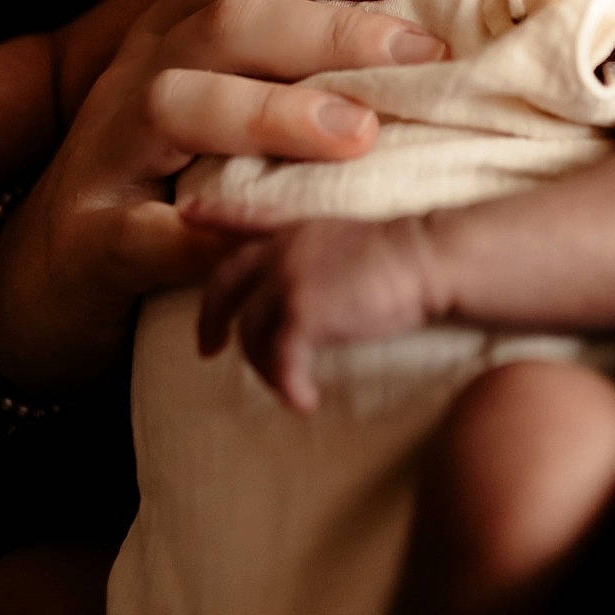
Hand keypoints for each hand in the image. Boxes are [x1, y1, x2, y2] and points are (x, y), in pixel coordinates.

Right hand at [0, 0, 444, 390]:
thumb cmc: (175, 167)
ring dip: (273, 113)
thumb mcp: (223, 86)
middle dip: (328, 28)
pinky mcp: (93, 240)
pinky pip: (143, 233)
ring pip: (178, 105)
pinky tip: (264, 242)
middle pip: (224, 22)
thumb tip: (418, 11)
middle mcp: (141, 73)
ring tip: (358, 134)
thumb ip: (295, 45)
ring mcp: (109, 153)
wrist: (57, 266)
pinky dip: (202, 238)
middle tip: (419, 52)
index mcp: (176, 27)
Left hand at [188, 205, 441, 412]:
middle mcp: (282, 250)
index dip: (214, 216)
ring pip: (249, 334)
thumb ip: (319, 258)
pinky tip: (305, 401)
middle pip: (224, 285)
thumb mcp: (349, 242)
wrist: (427, 258)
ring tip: (290, 387)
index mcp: (297, 229)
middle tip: (208, 349)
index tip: (187, 214)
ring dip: (264, 368)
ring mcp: (287, 279)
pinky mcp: (300, 312)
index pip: (245, 218)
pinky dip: (288, 387)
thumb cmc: (405, 258)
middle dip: (210, 319)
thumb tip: (309, 292)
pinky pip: (278, 361)